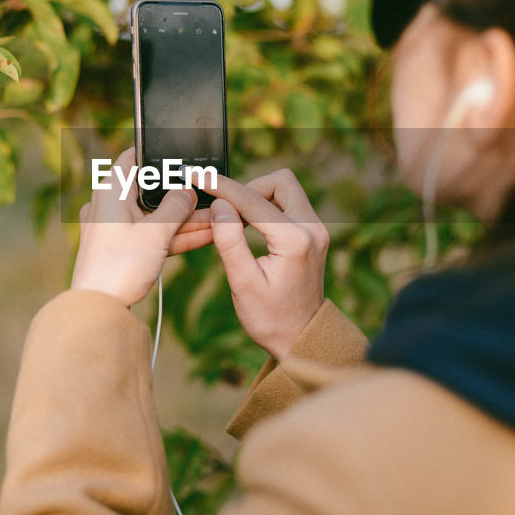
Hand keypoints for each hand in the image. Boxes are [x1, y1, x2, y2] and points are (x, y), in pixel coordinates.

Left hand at [70, 148, 197, 306]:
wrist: (98, 309)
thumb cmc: (119, 266)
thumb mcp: (155, 233)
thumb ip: (176, 207)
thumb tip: (188, 190)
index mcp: (110, 191)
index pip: (133, 158)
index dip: (157, 154)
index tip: (182, 154)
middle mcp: (109, 205)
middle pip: (150, 190)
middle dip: (183, 195)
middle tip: (212, 192)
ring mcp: (116, 228)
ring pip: (156, 215)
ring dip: (186, 218)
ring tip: (219, 217)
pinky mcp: (123, 249)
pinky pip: (153, 235)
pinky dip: (176, 235)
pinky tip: (207, 235)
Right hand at [204, 168, 327, 360]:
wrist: (300, 338)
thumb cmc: (270, 318)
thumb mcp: (243, 283)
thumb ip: (229, 241)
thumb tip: (219, 205)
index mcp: (295, 241)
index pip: (253, 200)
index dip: (221, 187)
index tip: (197, 177)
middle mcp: (313, 229)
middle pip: (280, 181)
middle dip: (248, 188)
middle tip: (225, 210)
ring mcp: (317, 230)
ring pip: (286, 190)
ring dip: (258, 196)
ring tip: (235, 221)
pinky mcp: (314, 234)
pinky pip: (289, 205)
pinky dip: (267, 207)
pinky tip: (248, 226)